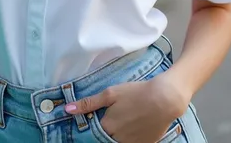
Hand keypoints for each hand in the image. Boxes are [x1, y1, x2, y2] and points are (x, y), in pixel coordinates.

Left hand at [65, 75, 185, 142]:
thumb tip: (66, 110)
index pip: (92, 132)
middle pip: (105, 137)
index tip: (96, 118)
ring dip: (117, 134)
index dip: (93, 125)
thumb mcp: (111, 94)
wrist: (164, 100)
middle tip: (115, 117)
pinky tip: (135, 125)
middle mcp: (116, 140)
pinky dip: (130, 137)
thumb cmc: (136, 93)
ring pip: (118, 141)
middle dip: (105, 130)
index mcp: (107, 127)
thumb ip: (89, 103)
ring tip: (126, 119)